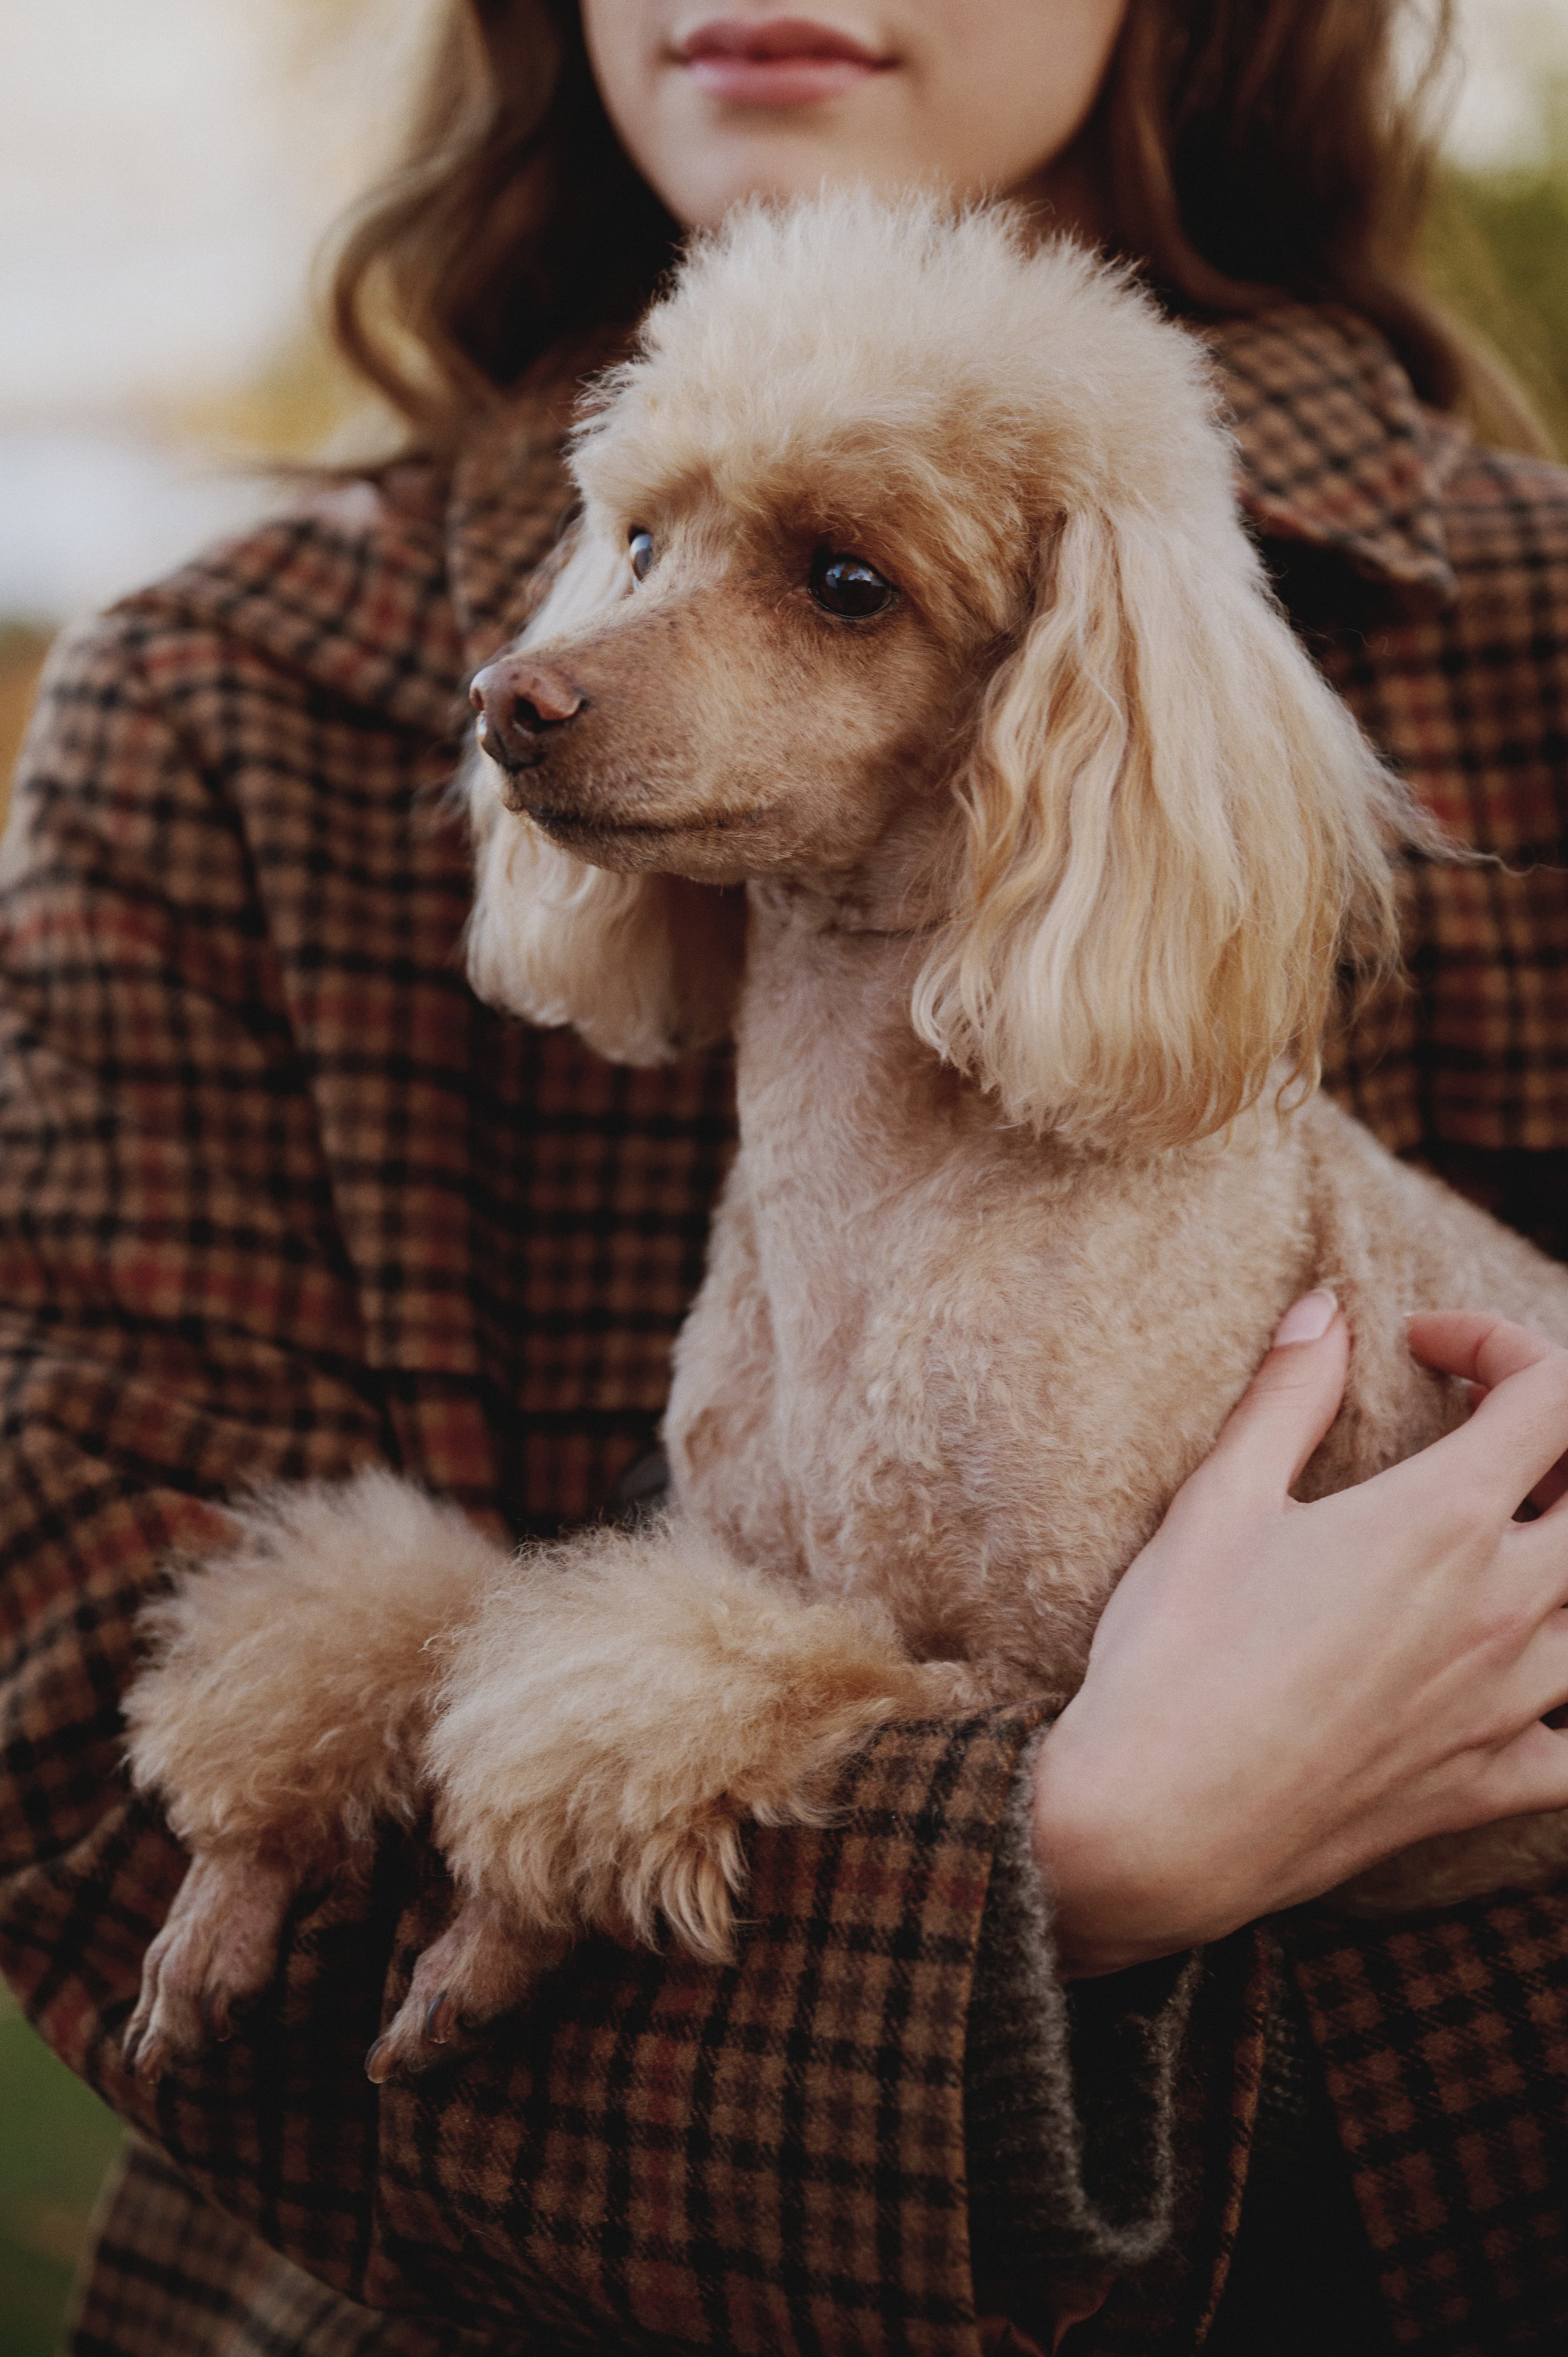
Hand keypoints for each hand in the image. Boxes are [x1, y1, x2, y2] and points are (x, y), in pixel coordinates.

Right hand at [1031, 1296, 1567, 1974]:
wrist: (1158, 1823)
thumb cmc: (1177, 1653)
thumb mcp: (1217, 1502)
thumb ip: (1286, 1398)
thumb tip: (1322, 1312)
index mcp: (1440, 1521)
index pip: (1554, 1394)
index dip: (1500, 1343)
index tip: (1425, 1348)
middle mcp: (1502, 1607)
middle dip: (1553, 1444)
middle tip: (1479, 1431)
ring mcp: (1509, 1704)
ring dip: (1561, 1554)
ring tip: (1503, 1538)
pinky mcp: (1489, 1785)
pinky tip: (1525, 1681)